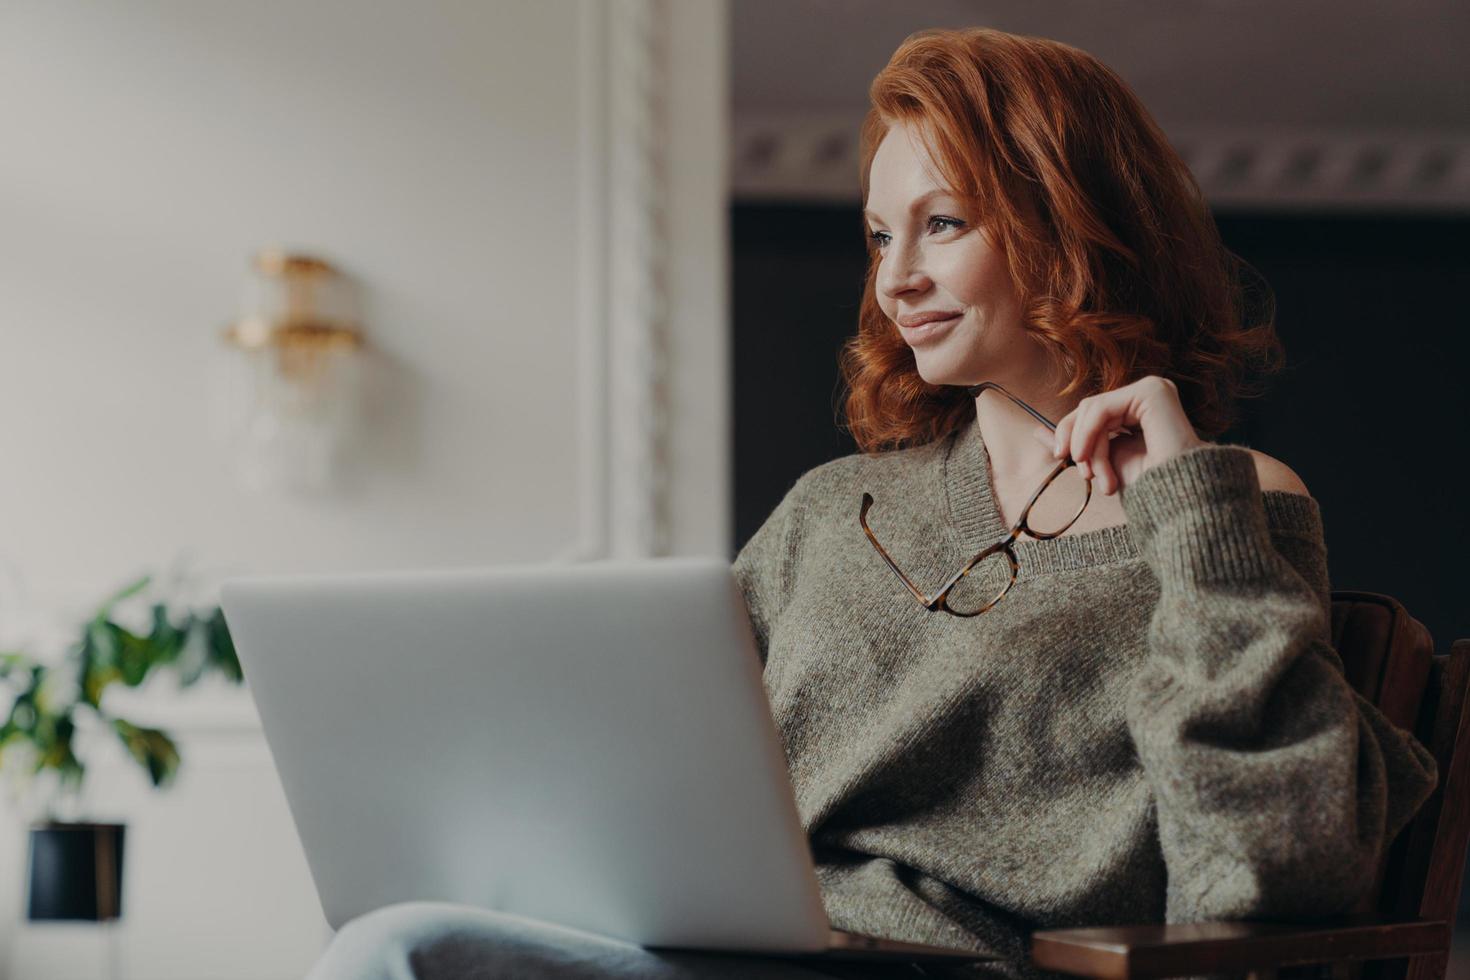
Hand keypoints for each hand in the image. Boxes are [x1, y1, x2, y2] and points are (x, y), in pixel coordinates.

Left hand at [1046, 376, 1205, 495]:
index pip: (1090, 410)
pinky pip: (1100, 409)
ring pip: (1091, 410)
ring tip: (1100, 476)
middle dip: (1079, 444)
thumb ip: (1074, 442)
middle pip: (1087, 408)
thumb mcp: (1100, 459)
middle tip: (1086, 475)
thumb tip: (1037, 431)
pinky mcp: (1151, 392)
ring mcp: (1151, 389)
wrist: (1174, 497)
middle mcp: (1146, 393)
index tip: (1061, 458)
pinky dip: (1088, 436)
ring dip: (1087, 448)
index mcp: (1137, 407)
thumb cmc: (1146, 483)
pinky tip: (1089, 458)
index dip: (1069, 433)